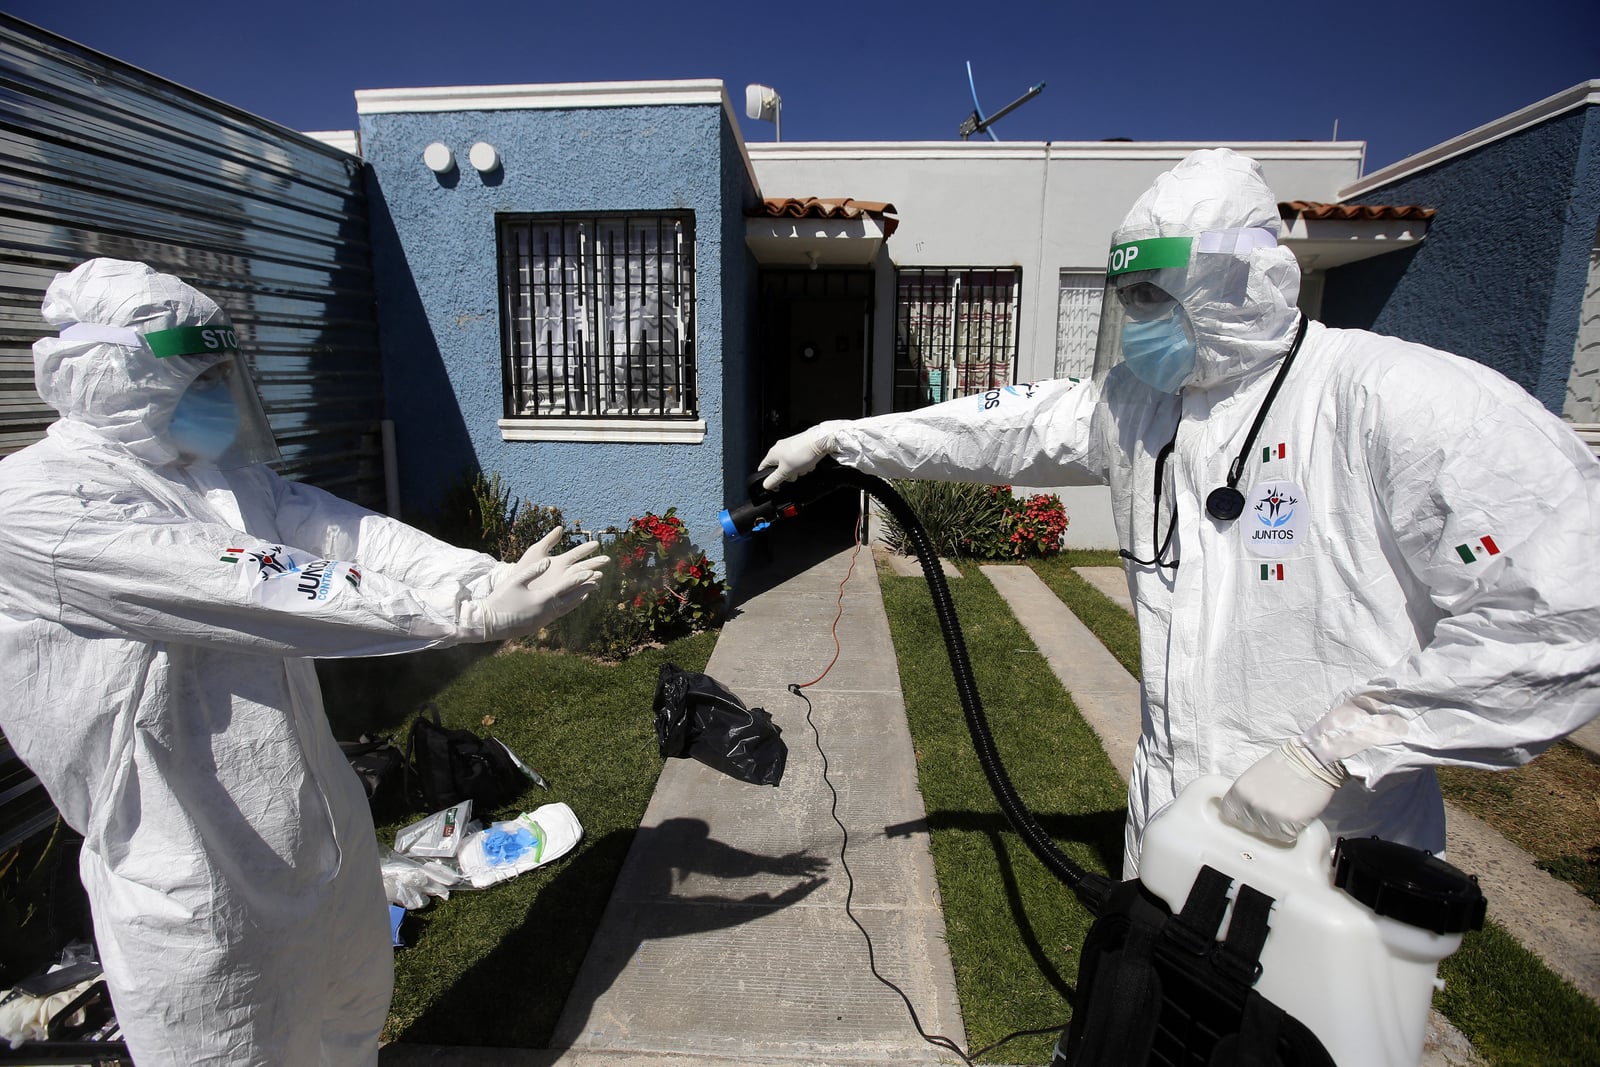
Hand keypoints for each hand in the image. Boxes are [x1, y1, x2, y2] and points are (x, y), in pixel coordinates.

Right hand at [463, 535, 608, 639]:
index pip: (566, 586)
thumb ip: (533, 570)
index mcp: (543, 598)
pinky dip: (568, 607)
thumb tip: (549, 561)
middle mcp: (547, 610)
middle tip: (597, 581)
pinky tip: (570, 604)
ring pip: (567, 608)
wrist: (490, 624)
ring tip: (588, 593)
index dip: (579, 579)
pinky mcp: (540, 624)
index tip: (591, 573)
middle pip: (571, 598)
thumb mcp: (515, 581)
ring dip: (578, 599)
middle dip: (585, 589)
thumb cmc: (500, 599)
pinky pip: (559, 614)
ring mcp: (544, 619)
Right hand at [758, 426, 836, 491]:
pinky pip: (800, 461)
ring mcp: (790, 447)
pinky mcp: (800, 447)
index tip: (777, 485)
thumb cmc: (802, 452)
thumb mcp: (786, 471)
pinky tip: (809, 462)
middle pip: (780, 469)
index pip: (763, 469)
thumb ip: (775, 479)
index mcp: (772, 454)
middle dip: (789, 474)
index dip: (768, 479)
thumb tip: (766, 485)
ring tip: (804, 466)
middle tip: (795, 473)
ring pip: (792, 466)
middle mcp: (779, 449)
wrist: (819, 441)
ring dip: (799, 470)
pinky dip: (805, 464)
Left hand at [1219, 738, 1346, 843]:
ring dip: (1277, 826)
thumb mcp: (1255, 774)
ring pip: (1268, 833)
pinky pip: (1286, 836)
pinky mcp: (1289, 824)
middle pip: (1249, 826)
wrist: (1311, 761)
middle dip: (1259, 821)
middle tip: (1274, 808)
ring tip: (1288, 809)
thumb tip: (1244, 808)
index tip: (1248, 815)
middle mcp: (1251, 805)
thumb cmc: (1286, 764)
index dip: (1240, 815)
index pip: (1229, 814)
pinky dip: (1292, 830)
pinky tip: (1296, 814)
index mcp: (1239, 791)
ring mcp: (1269, 816)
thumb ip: (1246, 793)